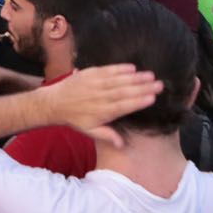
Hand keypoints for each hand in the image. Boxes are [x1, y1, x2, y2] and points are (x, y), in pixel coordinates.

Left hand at [42, 65, 164, 146]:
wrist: (53, 103)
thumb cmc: (74, 119)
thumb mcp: (89, 131)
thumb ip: (106, 136)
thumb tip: (122, 145)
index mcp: (102, 111)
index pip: (123, 106)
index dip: (138, 102)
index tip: (153, 98)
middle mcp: (100, 96)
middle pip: (124, 91)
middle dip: (143, 88)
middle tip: (160, 84)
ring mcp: (94, 84)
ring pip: (118, 80)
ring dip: (135, 77)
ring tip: (150, 75)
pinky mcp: (89, 74)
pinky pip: (106, 70)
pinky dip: (119, 68)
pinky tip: (132, 67)